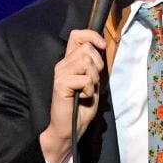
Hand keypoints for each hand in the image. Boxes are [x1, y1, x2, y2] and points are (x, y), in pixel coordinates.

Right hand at [40, 29, 105, 162]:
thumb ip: (93, 65)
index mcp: (69, 61)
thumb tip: (101, 47)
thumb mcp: (92, 81)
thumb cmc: (82, 106)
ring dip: (94, 78)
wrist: (69, 128)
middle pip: (87, 49)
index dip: (91, 35)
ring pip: (87, 62)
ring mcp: (60, 73)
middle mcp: (62, 64)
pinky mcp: (61, 83)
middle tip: (92, 82)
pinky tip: (83, 97)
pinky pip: (86, 79)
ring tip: (87, 90)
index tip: (102, 45)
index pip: (77, 35)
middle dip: (97, 65)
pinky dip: (90, 90)